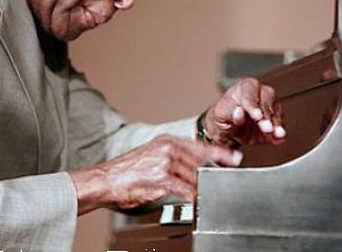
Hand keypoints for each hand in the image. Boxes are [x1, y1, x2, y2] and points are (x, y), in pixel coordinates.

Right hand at [69, 135, 241, 214]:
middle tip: (222, 182)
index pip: (200, 146)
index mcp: (167, 141)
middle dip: (212, 175)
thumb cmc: (126, 172)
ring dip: (201, 188)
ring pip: (194, 177)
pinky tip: (195, 200)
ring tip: (207, 195)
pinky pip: (184, 190)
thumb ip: (173, 159)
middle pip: (200, 163)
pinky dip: (192, 197)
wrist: (105, 180)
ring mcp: (165, 163)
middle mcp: (168, 149)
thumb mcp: (152, 156)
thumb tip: (191, 169)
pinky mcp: (161, 178)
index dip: (221, 153)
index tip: (235, 158)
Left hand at [203, 78, 285, 146]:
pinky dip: (279, 133)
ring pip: (276, 111)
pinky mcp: (274, 121)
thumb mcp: (221, 115)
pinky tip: (278, 138)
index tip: (257, 116)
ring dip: (276, 124)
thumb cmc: (223, 117)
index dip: (254, 106)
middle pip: (268, 99)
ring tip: (275, 134)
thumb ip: (229, 113)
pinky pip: (280, 125)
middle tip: (266, 128)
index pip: (250, 93)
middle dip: (267, 115)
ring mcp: (270, 106)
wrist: (228, 130)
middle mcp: (260, 93)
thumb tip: (238, 112)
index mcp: (244, 87)